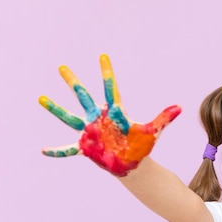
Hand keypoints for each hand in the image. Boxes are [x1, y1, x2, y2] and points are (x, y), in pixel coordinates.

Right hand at [39, 54, 180, 175]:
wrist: (133, 164)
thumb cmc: (142, 147)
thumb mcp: (152, 132)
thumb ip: (163, 119)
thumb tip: (180, 108)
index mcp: (115, 113)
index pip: (110, 89)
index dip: (107, 73)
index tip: (103, 56)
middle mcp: (99, 119)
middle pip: (84, 97)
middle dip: (73, 82)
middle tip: (62, 67)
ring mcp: (90, 132)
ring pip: (69, 117)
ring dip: (55, 109)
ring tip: (41, 98)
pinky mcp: (85, 147)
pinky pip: (68, 149)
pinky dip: (56, 151)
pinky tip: (42, 150)